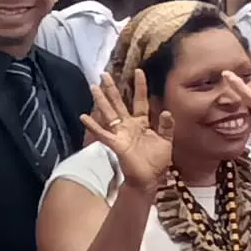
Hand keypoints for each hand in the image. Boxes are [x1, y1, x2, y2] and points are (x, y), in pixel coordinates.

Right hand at [83, 67, 174, 186]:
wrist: (149, 179)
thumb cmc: (157, 161)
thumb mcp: (166, 140)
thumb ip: (166, 126)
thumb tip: (165, 111)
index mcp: (142, 123)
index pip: (140, 100)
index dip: (140, 86)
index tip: (138, 71)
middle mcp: (129, 125)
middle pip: (119, 103)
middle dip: (112, 89)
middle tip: (104, 74)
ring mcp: (121, 134)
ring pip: (109, 113)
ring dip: (101, 101)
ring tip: (94, 88)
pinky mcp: (116, 144)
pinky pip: (103, 133)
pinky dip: (94, 125)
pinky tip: (84, 116)